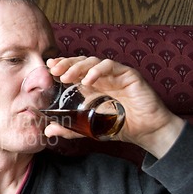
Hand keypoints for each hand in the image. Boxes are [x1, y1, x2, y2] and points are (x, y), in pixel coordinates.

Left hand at [44, 56, 184, 158]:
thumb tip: (48, 131)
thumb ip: (70, 128)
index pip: (75, 70)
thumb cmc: (119, 126)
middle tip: (54, 70)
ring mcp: (115, 75)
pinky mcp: (129, 75)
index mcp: (92, 86)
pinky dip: (98, 71)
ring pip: (94, 62)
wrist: (146, 131)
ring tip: (66, 77)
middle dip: (66, 64)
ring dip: (78, 67)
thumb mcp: (89, 128)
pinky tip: (88, 80)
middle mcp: (102, 77)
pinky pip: (111, 67)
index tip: (49, 67)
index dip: (62, 66)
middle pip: (82, 62)